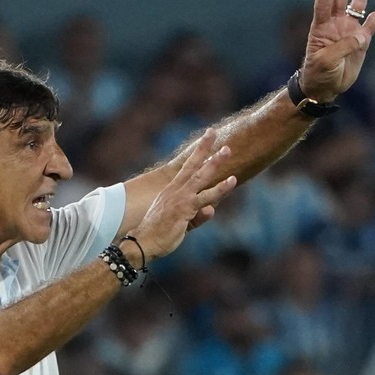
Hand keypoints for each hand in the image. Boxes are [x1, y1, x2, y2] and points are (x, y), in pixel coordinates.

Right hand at [131, 129, 236, 261]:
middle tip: (213, 132)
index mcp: (172, 191)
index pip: (186, 168)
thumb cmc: (158, 234)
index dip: (196, 154)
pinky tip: (232, 180)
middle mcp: (176, 190)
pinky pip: (207, 196)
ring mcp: (181, 198)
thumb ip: (197, 215)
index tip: (204, 140)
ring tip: (227, 149)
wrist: (143, 243)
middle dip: (203, 147)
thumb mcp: (181, 222)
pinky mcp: (186, 208)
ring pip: (201, 176)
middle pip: (192, 164)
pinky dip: (220, 188)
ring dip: (214, 162)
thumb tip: (211, 209)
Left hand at [300, 0, 374, 101]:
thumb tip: (362, 36)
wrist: (326, 86)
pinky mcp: (363, 38)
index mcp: (321, 26)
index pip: (324, 3)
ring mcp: (350, 28)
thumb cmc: (319, 73)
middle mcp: (336, 22)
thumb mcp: (326, 61)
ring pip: (359, 5)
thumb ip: (343, 47)